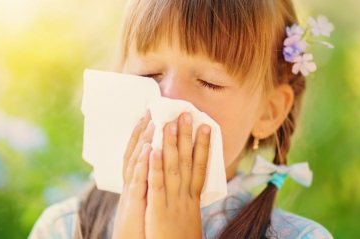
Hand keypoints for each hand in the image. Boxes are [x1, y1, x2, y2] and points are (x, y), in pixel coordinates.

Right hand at [112, 109, 154, 238]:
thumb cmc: (139, 228)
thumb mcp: (144, 203)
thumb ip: (147, 186)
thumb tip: (154, 172)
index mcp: (136, 184)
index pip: (139, 155)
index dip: (143, 136)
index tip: (151, 118)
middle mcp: (132, 185)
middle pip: (136, 153)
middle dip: (143, 132)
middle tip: (151, 110)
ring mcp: (131, 194)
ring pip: (136, 163)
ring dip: (144, 141)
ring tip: (152, 122)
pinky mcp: (133, 205)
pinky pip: (138, 182)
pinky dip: (143, 164)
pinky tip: (149, 149)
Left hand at [145, 112, 210, 238]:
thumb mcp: (189, 216)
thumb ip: (189, 198)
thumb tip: (191, 182)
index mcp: (193, 198)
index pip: (201, 166)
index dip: (204, 146)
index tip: (207, 126)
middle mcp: (186, 197)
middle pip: (188, 162)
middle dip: (187, 137)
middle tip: (186, 114)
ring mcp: (173, 202)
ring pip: (173, 168)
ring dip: (172, 145)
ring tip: (170, 124)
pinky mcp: (158, 210)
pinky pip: (157, 185)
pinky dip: (155, 167)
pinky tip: (153, 150)